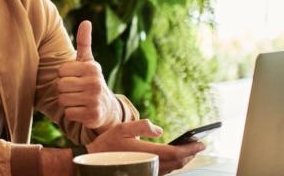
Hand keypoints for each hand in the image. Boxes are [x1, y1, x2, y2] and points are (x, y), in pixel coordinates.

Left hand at [57, 20, 120, 129]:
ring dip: (67, 102)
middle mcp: (95, 83)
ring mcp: (95, 100)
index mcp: (92, 68)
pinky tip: (82, 110)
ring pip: (62, 100)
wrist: (107, 108)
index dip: (64, 76)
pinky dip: (72, 114)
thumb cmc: (91, 80)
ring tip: (78, 100)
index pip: (61, 71)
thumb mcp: (88, 61)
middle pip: (60, 86)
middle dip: (64, 89)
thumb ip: (84, 42)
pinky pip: (69, 114)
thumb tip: (86, 21)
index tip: (75, 77)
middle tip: (75, 90)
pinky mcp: (93, 116)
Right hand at [86, 119, 205, 174]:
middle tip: (199, 145)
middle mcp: (149, 166)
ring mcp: (147, 172)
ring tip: (189, 150)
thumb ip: (142, 125)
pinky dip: (173, 165)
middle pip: (177, 163)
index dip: (190, 148)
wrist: (94, 162)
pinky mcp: (144, 174)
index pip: (175, 153)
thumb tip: (160, 130)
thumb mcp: (123, 127)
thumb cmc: (107, 143)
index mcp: (146, 153)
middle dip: (190, 154)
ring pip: (172, 169)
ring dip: (183, 160)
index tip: (201, 143)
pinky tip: (174, 158)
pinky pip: (164, 172)